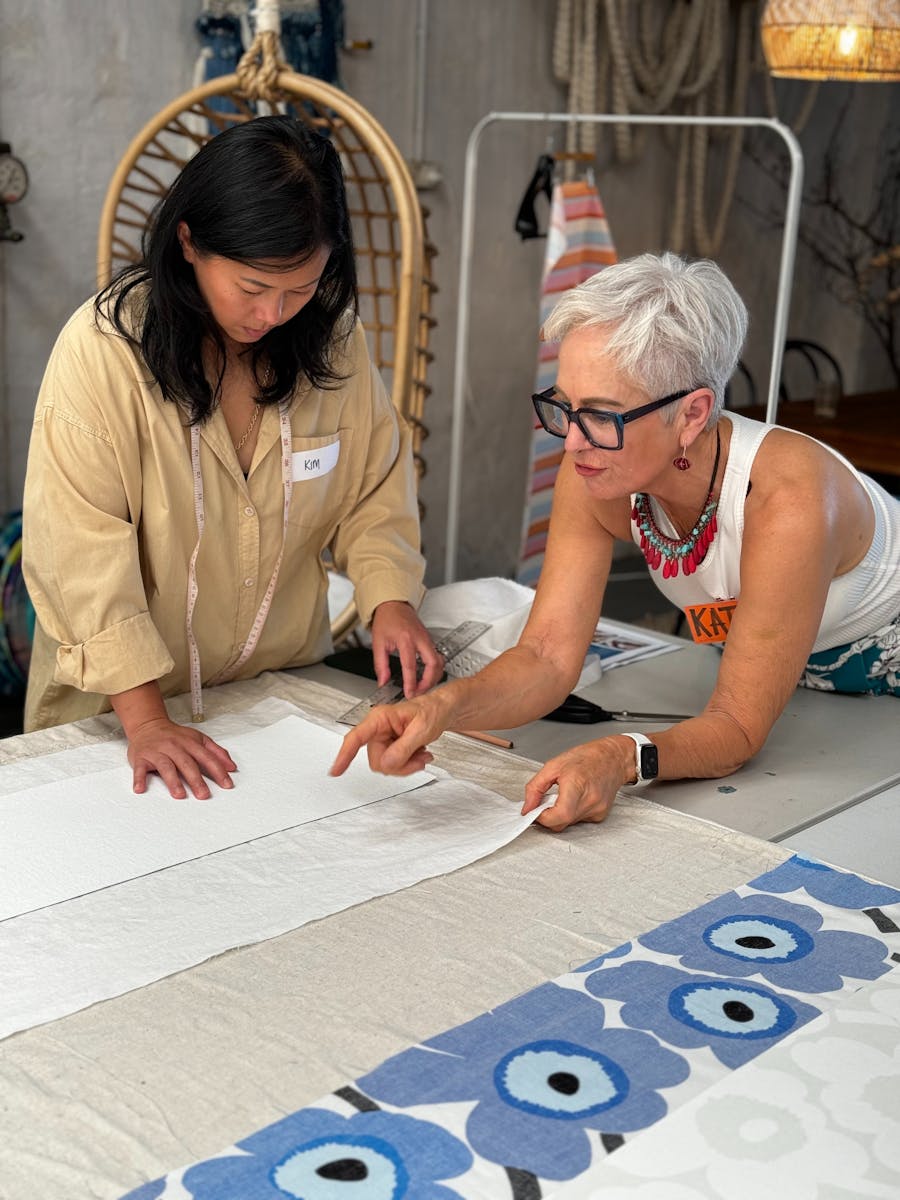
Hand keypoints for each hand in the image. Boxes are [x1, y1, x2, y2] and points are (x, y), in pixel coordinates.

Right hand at [126, 717, 237, 799]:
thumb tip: (232, 767)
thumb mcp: (199, 739)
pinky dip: (139, 779)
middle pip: (187, 763)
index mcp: (190, 742)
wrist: (148, 724)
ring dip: (173, 781)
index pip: (207, 757)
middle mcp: (174, 746)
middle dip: (196, 780)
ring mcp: (157, 752)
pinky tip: (140, 789)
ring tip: (179, 795)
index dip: (218, 771)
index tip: (226, 784)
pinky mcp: (141, 757)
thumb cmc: (175, 735)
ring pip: (166, 766)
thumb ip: (216, 752)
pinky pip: (139, 768)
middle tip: (204, 795)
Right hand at [330, 692, 449, 777]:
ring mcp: (383, 739)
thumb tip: (387, 763)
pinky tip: (419, 755)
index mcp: (380, 718)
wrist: (441, 711)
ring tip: (421, 754)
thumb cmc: (432, 710)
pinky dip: (408, 765)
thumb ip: (404, 748)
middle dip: (399, 765)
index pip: (356, 738)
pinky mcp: (389, 747)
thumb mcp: (422, 729)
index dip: (344, 755)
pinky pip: (393, 765)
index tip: (336, 770)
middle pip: (376, 760)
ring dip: (406, 765)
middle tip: (419, 758)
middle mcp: (378, 728)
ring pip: (385, 766)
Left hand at [370, 600, 443, 696]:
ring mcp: (427, 639)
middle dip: (428, 682)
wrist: (393, 604)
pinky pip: (437, 658)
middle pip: (433, 664)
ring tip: (422, 687)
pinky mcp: (429, 641)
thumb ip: (381, 665)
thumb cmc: (386, 619)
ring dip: (433, 677)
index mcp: (406, 639)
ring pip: (439, 662)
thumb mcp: (378, 642)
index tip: (409, 693)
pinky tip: (426, 676)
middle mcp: (420, 639)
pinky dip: (434, 670)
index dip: (411, 682)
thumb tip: (383, 681)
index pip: (410, 665)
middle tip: (418, 692)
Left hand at [521, 736, 632, 831]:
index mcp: (577, 784)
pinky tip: (575, 798)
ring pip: (569, 824)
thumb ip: (535, 787)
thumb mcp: (553, 765)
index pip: (560, 815)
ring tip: (562, 795)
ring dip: (559, 814)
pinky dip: (571, 813)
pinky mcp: (601, 815)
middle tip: (545, 801)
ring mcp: (597, 810)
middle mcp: (590, 800)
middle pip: (561, 823)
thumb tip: (527, 807)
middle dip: (548, 817)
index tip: (534, 811)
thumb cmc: (586, 757)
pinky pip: (578, 821)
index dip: (542, 817)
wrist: (613, 758)